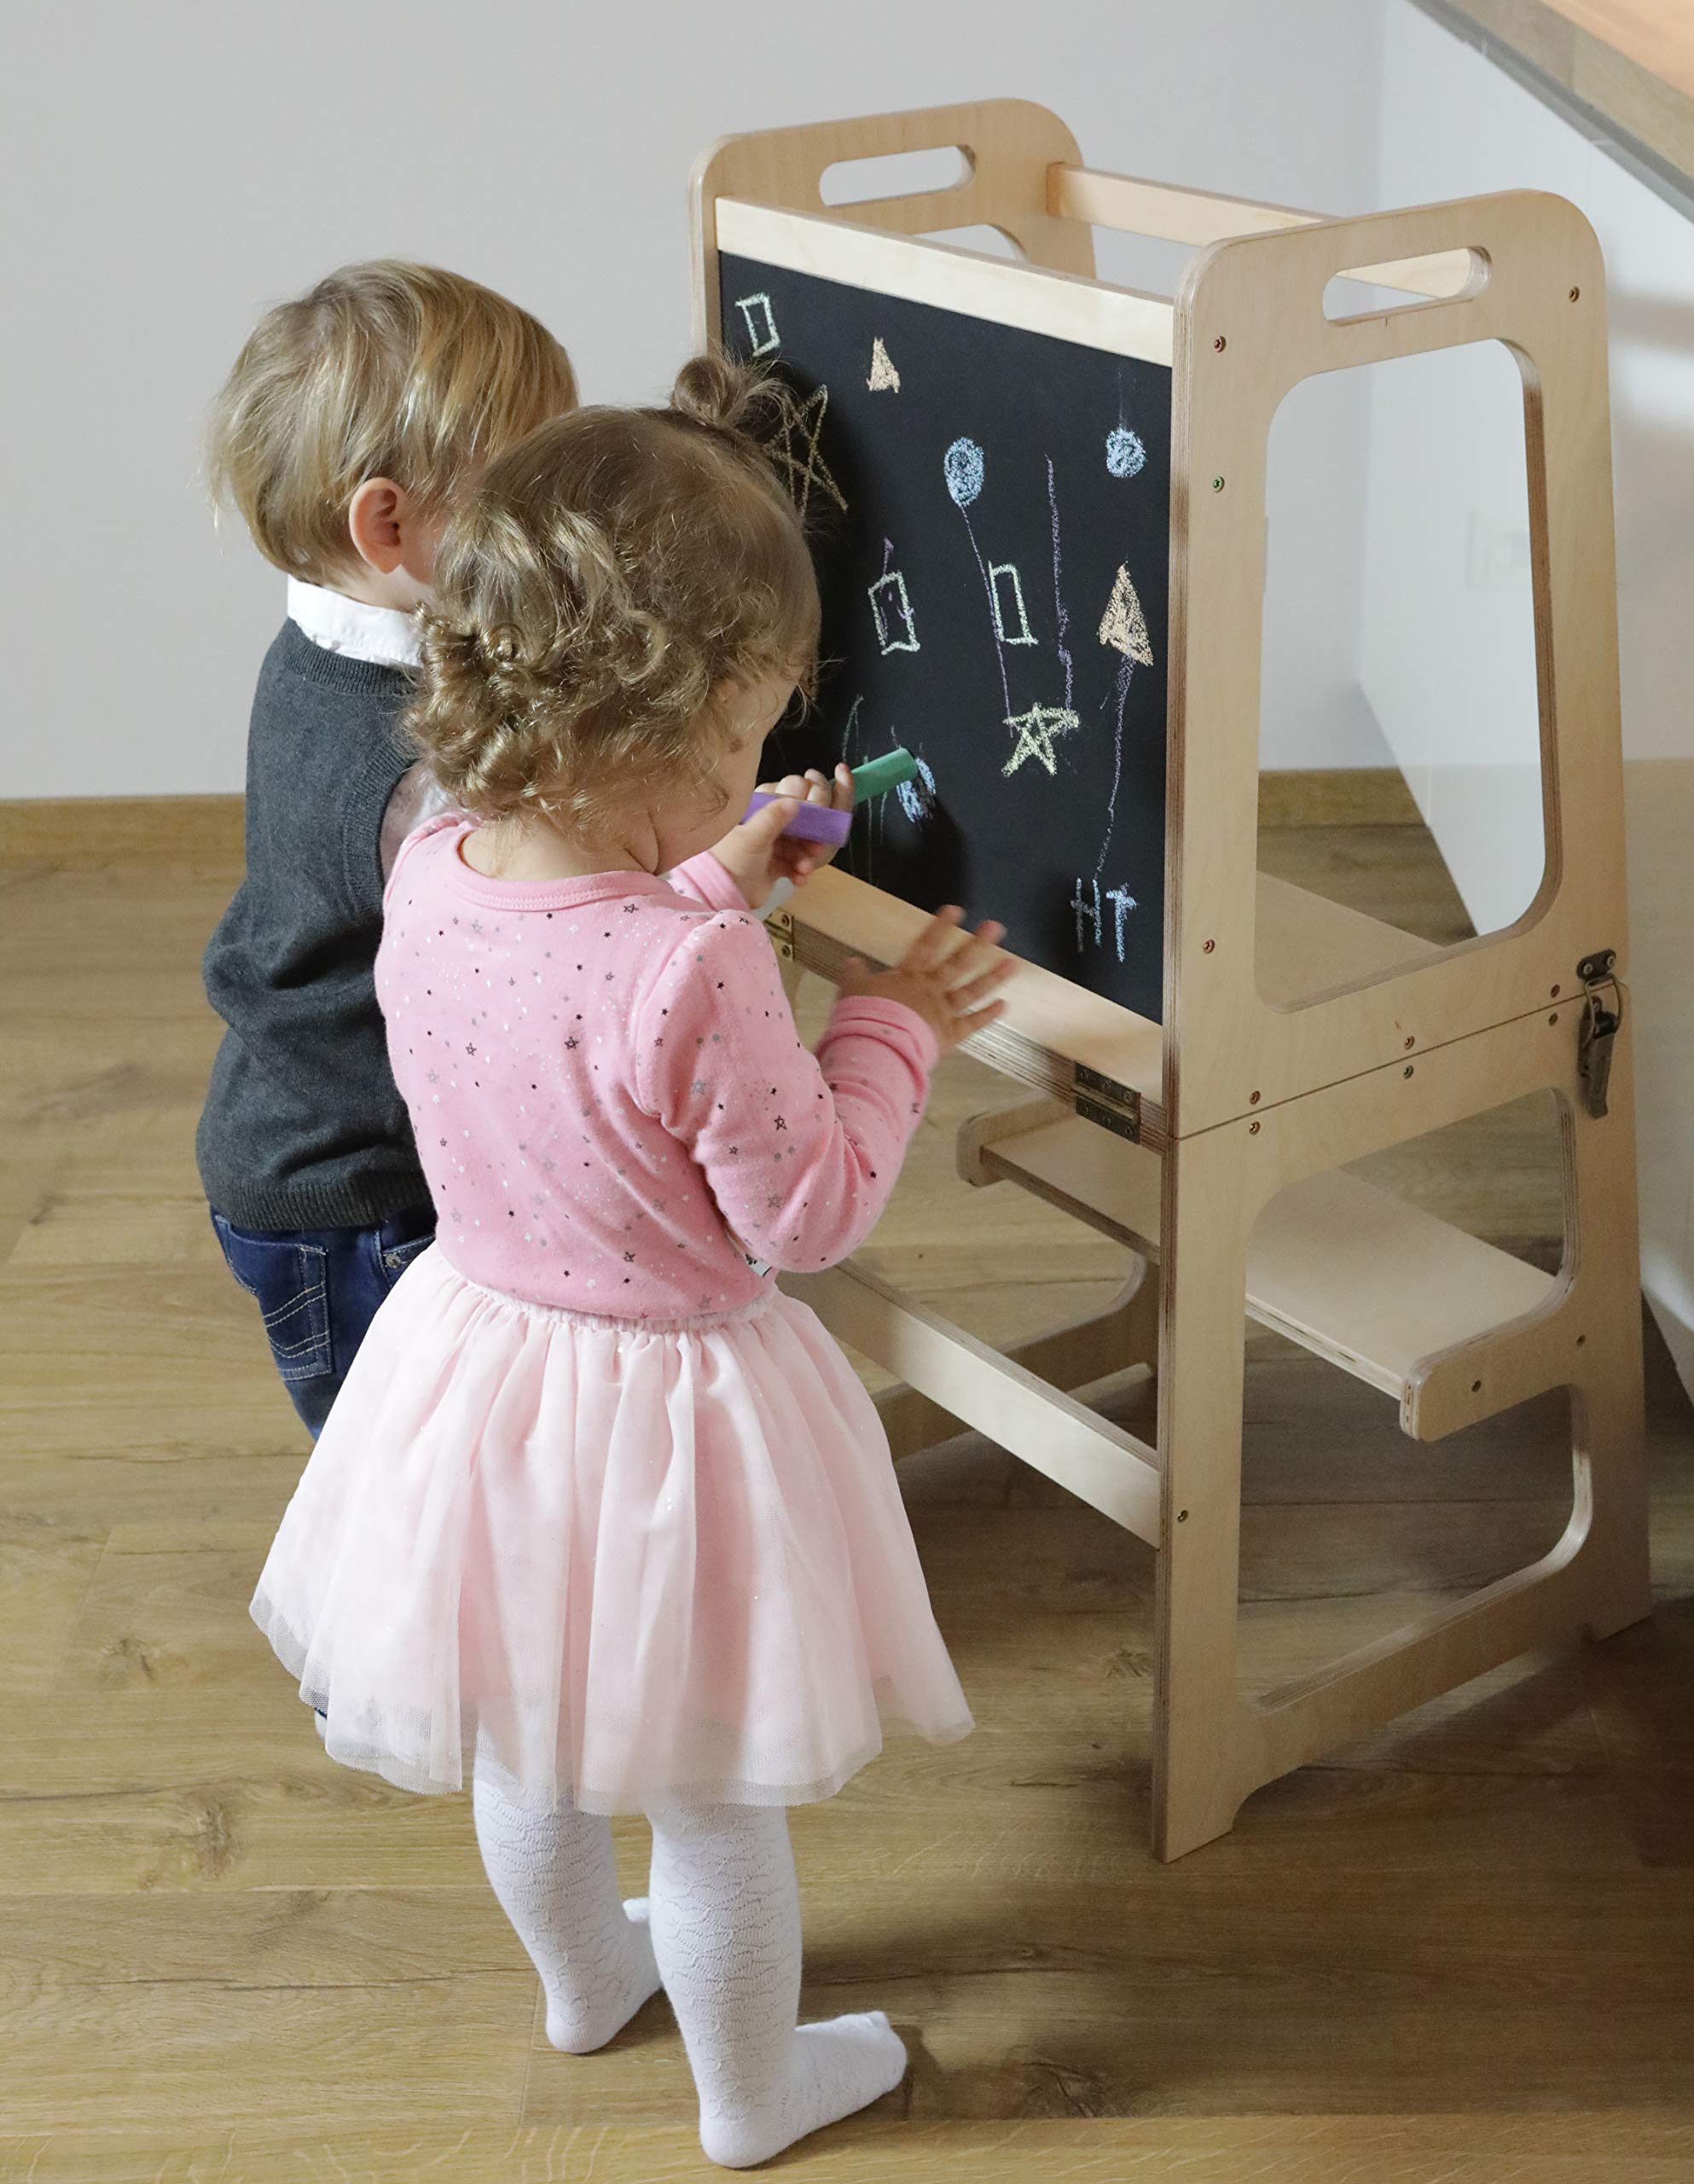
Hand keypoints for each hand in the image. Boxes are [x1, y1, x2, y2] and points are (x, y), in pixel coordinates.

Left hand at [710, 766, 852, 908]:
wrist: (721, 896)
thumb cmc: (730, 862)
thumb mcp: (752, 836)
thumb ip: (773, 817)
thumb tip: (794, 801)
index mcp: (754, 811)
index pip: (785, 800)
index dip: (803, 810)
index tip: (816, 819)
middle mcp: (762, 825)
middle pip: (795, 825)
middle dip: (808, 838)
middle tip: (817, 847)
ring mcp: (768, 846)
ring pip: (797, 847)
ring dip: (805, 858)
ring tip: (805, 869)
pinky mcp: (773, 866)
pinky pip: (793, 865)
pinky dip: (799, 872)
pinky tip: (799, 879)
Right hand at [837, 906, 1012, 1056]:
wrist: (875, 1046)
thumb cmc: (862, 1016)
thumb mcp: (851, 990)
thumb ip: (855, 975)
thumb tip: (852, 961)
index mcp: (907, 976)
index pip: (926, 945)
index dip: (940, 926)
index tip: (956, 910)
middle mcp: (929, 990)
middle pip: (957, 963)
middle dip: (978, 943)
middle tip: (996, 927)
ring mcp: (942, 1012)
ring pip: (971, 991)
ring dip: (993, 977)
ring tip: (1012, 964)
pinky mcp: (947, 1035)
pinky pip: (971, 1025)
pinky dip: (988, 1016)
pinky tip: (1003, 1005)